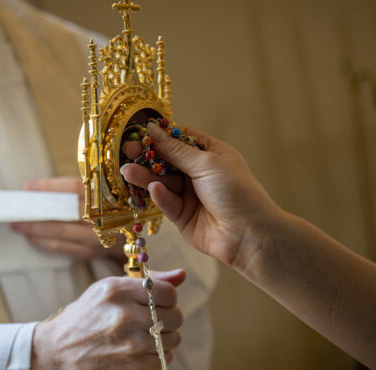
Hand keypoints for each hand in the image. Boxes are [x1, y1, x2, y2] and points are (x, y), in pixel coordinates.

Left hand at [11, 177, 125, 261]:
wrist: (132, 239)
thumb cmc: (109, 209)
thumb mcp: (99, 193)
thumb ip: (72, 190)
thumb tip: (34, 190)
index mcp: (108, 194)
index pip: (75, 188)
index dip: (50, 187)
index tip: (27, 187)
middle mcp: (106, 216)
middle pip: (65, 212)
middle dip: (37, 212)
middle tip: (15, 211)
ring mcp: (100, 237)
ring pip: (62, 232)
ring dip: (37, 229)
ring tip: (18, 225)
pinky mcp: (92, 252)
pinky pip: (64, 248)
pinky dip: (45, 242)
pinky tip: (32, 238)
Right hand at [30, 269, 185, 369]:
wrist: (55, 355)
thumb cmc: (84, 319)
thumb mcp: (108, 290)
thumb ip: (147, 282)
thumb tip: (181, 275)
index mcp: (119, 291)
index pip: (169, 292)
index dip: (167, 299)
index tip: (156, 304)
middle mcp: (126, 315)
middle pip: (175, 316)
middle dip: (167, 320)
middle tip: (150, 323)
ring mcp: (131, 343)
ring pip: (173, 339)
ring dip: (163, 340)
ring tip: (142, 339)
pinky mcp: (134, 367)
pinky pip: (164, 359)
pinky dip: (156, 357)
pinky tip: (138, 353)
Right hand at [121, 123, 280, 270]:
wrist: (249, 234)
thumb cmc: (237, 191)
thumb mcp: (207, 163)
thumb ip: (176, 150)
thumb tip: (153, 129)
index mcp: (210, 154)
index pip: (180, 139)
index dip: (160, 135)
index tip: (139, 130)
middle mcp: (198, 172)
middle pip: (166, 160)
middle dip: (147, 156)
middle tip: (126, 151)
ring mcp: (189, 195)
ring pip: (161, 181)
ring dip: (145, 176)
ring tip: (127, 171)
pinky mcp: (181, 216)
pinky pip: (166, 202)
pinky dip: (159, 196)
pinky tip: (154, 190)